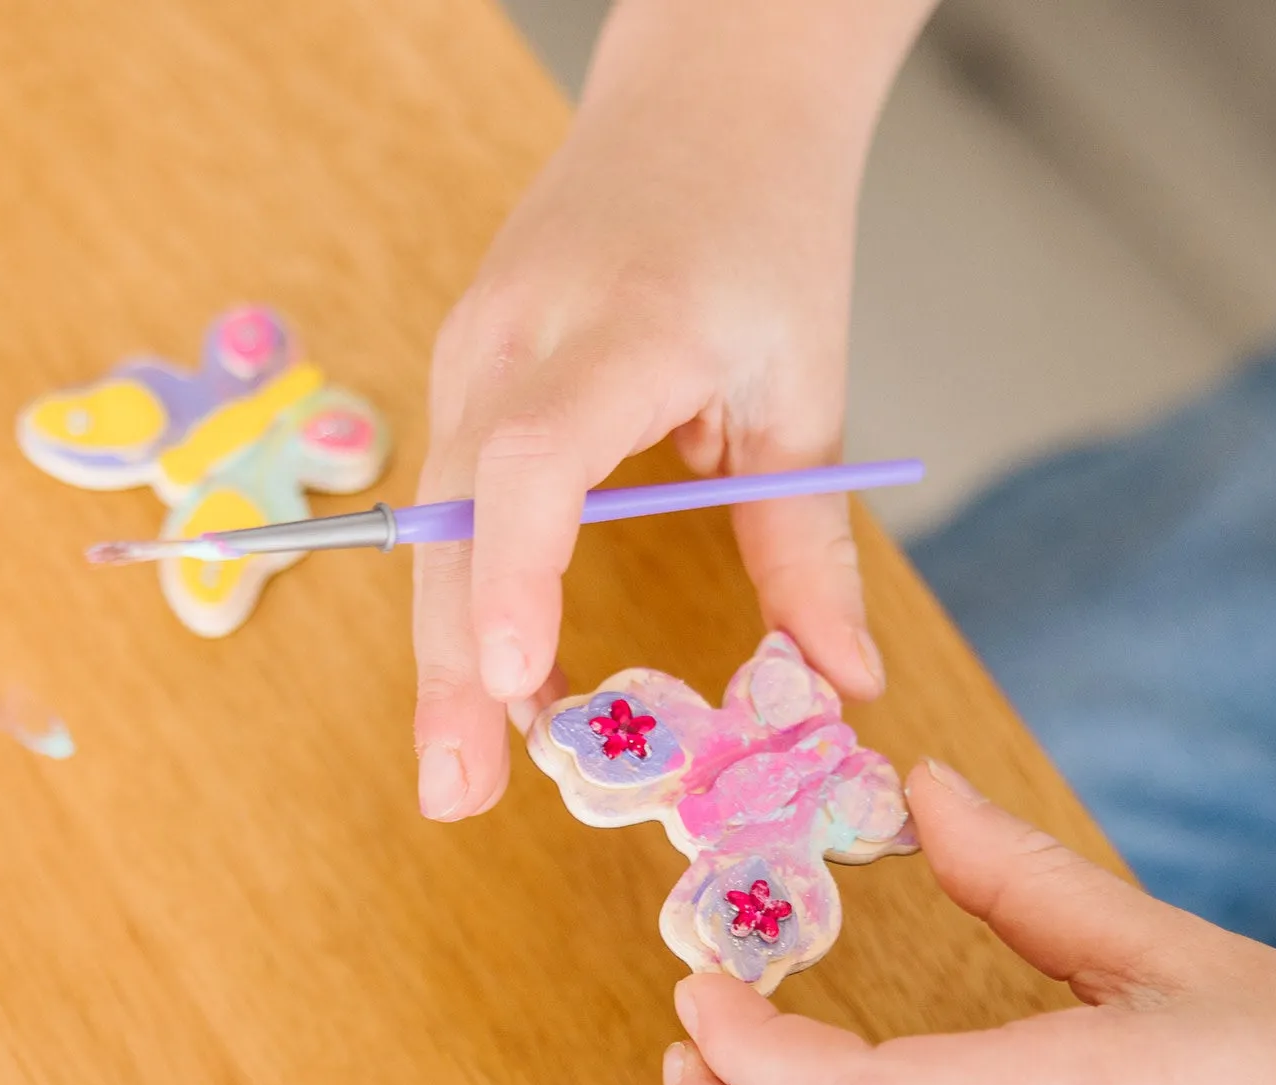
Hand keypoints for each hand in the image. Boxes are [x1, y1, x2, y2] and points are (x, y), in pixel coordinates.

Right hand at [412, 0, 927, 819]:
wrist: (707, 97)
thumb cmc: (767, 229)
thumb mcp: (805, 386)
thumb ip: (808, 538)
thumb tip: (842, 684)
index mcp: (621, 327)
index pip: (533, 461)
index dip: (514, 578)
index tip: (518, 688)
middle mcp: (516, 333)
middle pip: (453, 514)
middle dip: (449, 664)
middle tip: (456, 794)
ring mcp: (472, 346)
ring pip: (433, 519)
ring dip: (443, 645)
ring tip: (463, 768)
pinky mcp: (464, 366)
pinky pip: (447, 498)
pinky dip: (463, 591)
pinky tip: (493, 681)